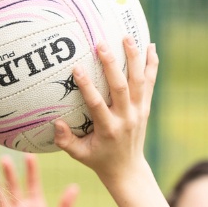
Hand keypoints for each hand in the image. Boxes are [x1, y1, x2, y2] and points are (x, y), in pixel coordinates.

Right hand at [53, 38, 156, 182]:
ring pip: (139, 81)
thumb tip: (55, 122)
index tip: (76, 68)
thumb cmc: (99, 159)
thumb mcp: (79, 155)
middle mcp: (126, 118)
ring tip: (127, 36)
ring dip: (134, 58)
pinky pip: (150, 83)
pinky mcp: (146, 107)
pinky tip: (150, 46)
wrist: (128, 169)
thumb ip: (65, 141)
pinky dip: (152, 65)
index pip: (97, 104)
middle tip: (101, 43)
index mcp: (108, 129)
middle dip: (112, 65)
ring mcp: (139, 111)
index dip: (87, 86)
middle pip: (121, 88)